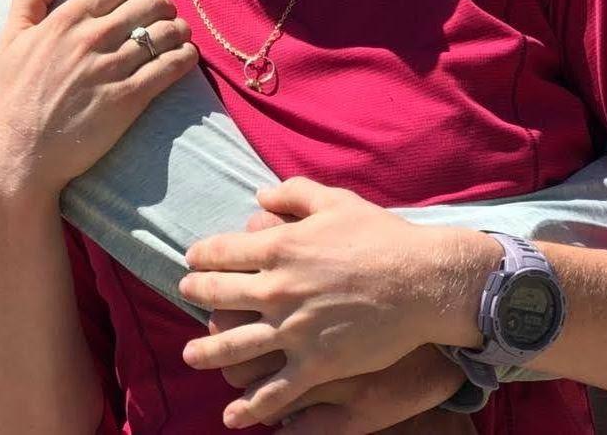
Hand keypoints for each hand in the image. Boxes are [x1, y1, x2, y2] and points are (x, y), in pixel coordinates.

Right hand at [0, 0, 198, 204]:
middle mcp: (92, 39)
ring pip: (163, 34)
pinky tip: (187, 56)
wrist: (21, 154)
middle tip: (166, 12)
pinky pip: (168, 68)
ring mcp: (111, 69)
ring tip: (181, 33)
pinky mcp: (127, 100)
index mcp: (67, 20)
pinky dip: (184, 57)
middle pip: (148, 4)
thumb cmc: (15, 96)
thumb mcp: (11, 38)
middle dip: (164, 3)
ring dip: (179, 29)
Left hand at [179, 176, 496, 428]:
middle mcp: (277, 288)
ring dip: (206, 352)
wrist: (420, 281)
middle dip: (197, 294)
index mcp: (280, 246)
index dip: (202, 255)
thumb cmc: (380, 236)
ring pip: (234, 347)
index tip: (192, 259)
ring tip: (191, 355)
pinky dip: (250, 406)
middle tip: (186, 295)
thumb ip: (293, 194)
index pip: (222, 251)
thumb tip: (260, 194)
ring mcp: (294, 329)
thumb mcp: (335, 201)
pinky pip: (273, 391)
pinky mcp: (316, 364)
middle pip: (220, 295)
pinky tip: (233, 414)